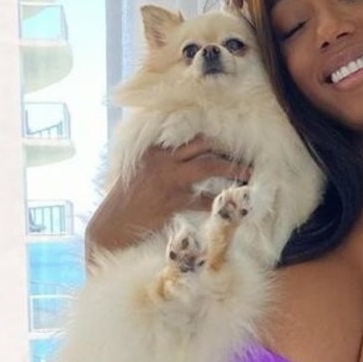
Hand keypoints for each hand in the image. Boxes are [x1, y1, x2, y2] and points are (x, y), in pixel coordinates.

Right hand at [84, 136, 251, 263]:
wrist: (112, 226)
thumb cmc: (128, 201)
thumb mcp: (141, 172)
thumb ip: (161, 160)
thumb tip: (184, 152)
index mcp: (154, 149)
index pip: (188, 134)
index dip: (211, 136)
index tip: (230, 138)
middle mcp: (163, 159)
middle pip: (203, 144)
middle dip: (227, 147)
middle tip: (247, 152)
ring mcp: (169, 179)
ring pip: (208, 166)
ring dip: (233, 169)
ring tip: (250, 173)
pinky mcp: (174, 201)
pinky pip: (204, 199)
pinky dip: (221, 201)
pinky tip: (234, 203)